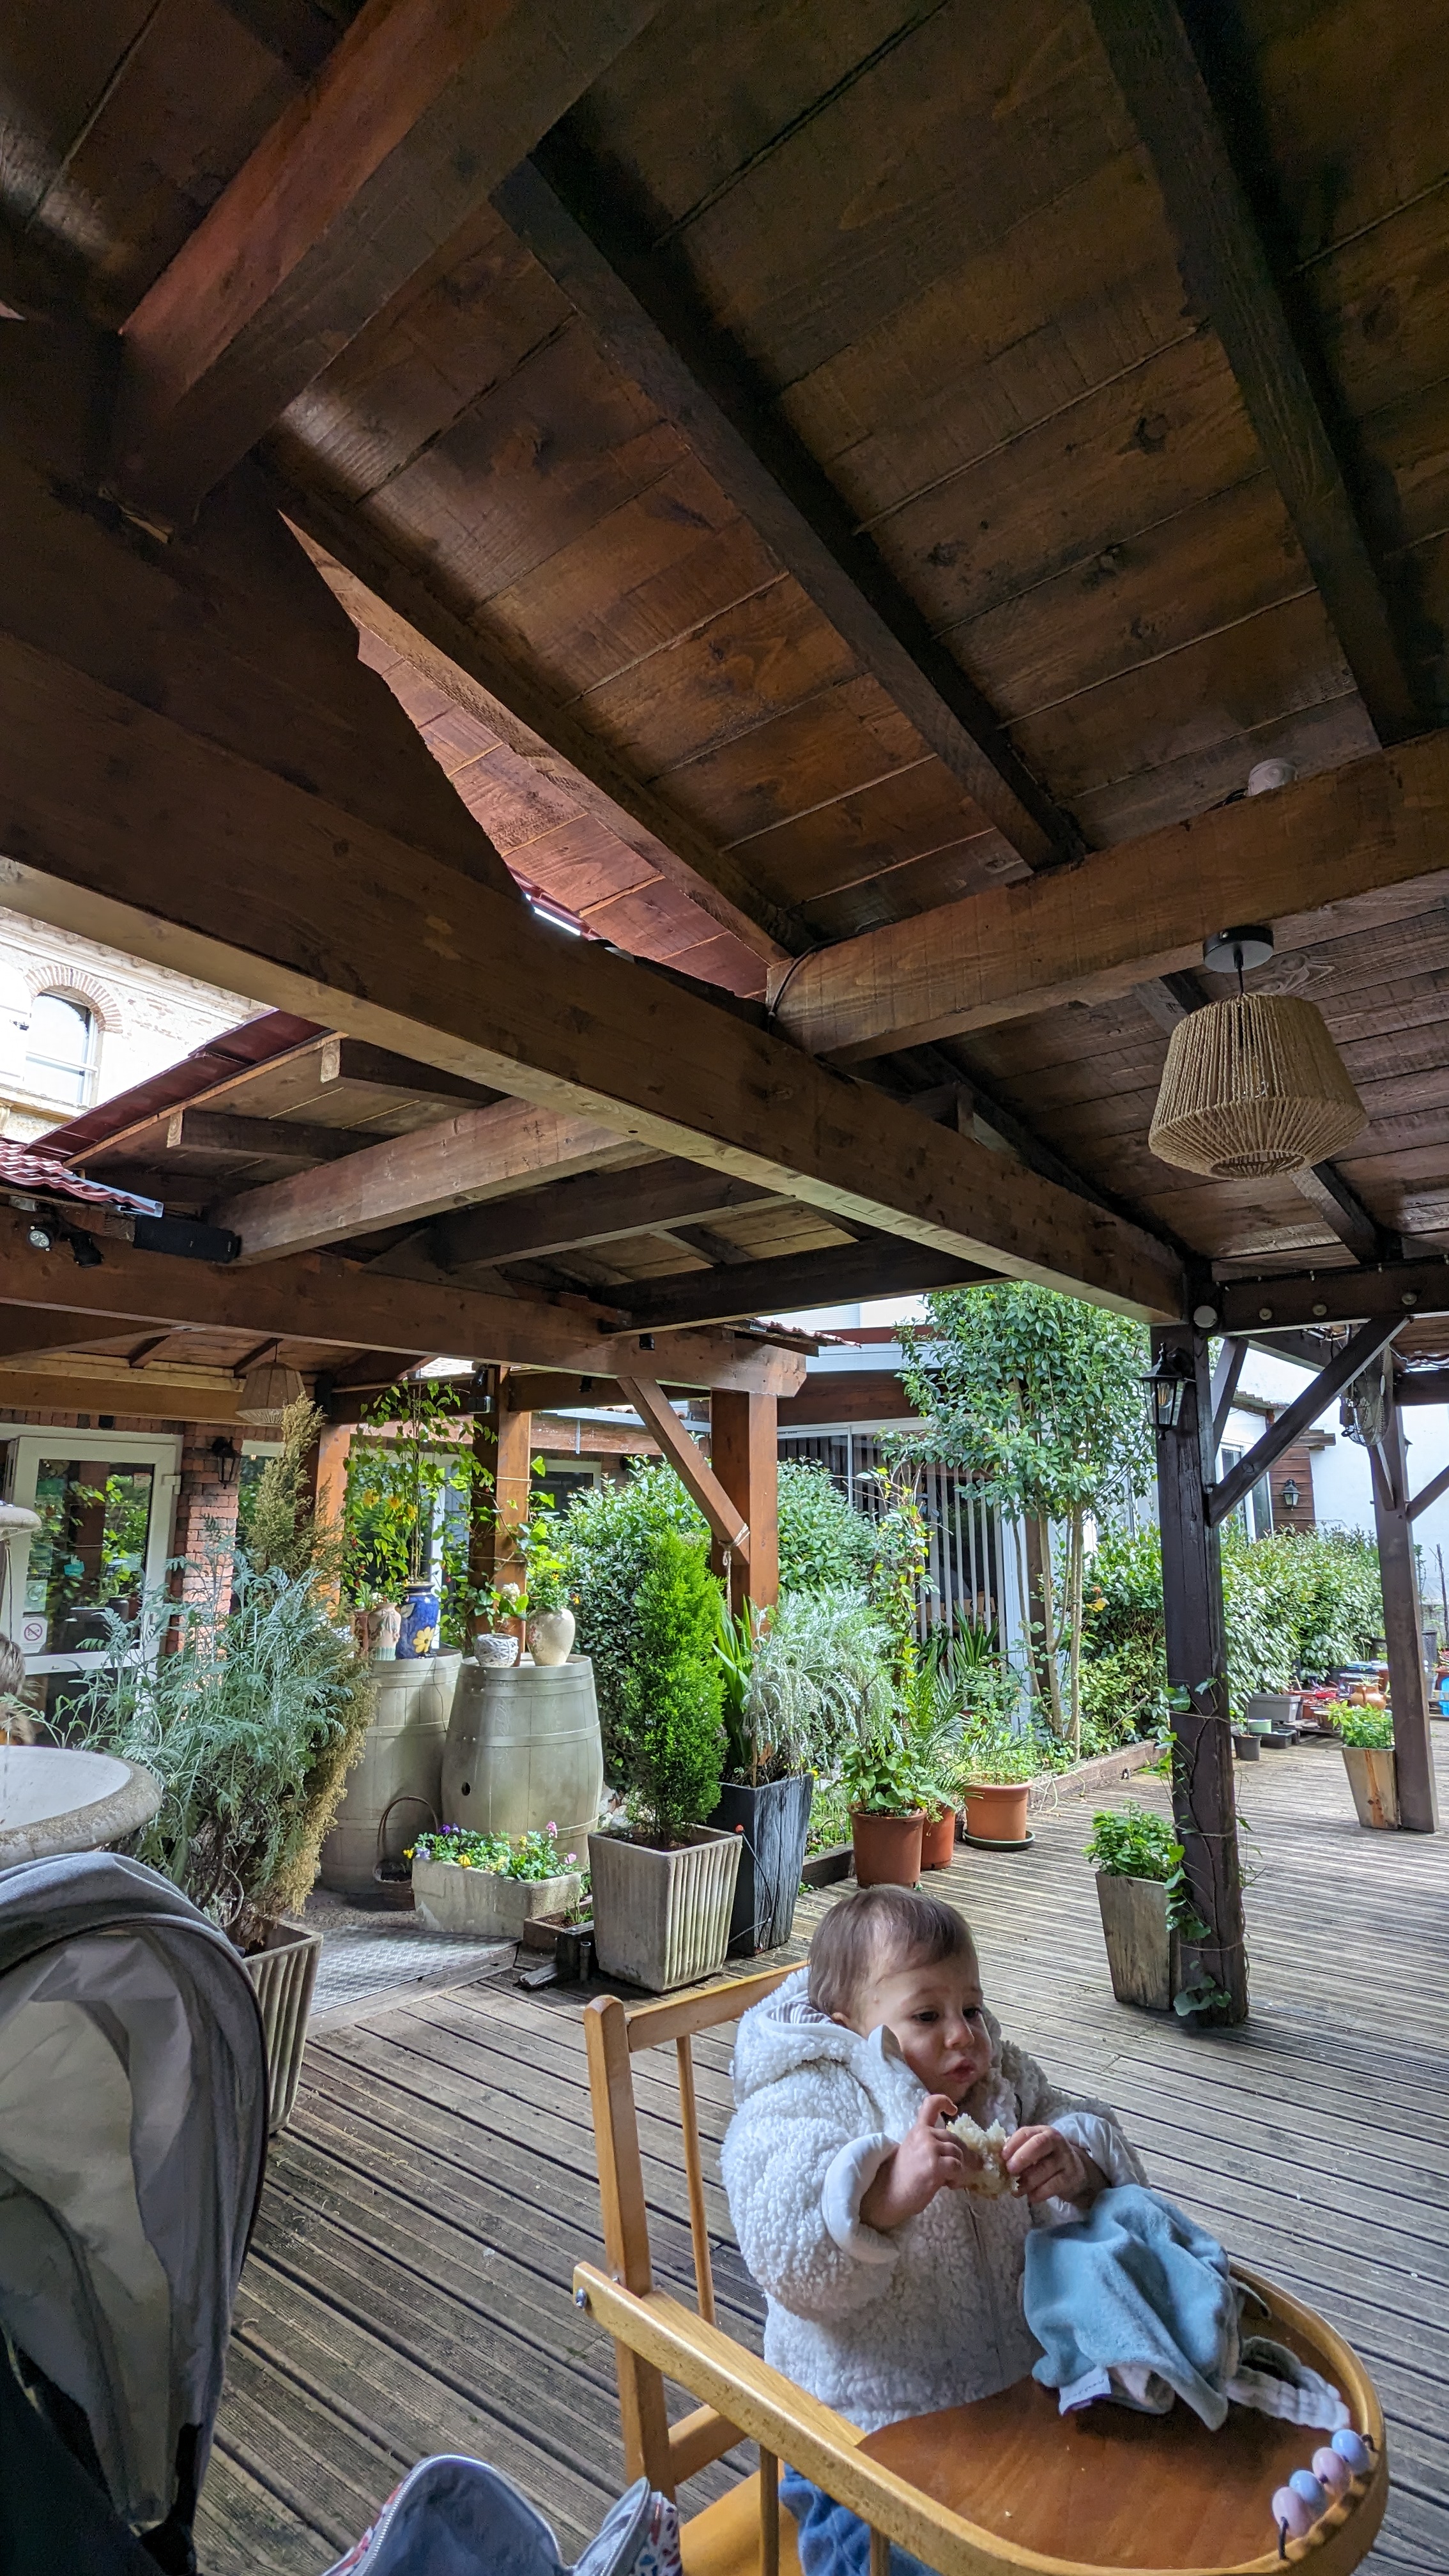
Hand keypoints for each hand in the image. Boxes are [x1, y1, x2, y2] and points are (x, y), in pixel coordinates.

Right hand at [860, 2095, 973, 2230]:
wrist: (889, 2194)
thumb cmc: (902, 2177)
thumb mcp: (913, 2151)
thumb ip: (930, 2144)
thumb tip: (958, 2151)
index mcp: (917, 2130)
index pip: (930, 2105)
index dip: (944, 2102)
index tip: (953, 2109)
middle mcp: (924, 2135)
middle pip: (954, 2138)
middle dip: (963, 2154)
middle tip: (963, 2169)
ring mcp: (930, 2149)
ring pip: (958, 2153)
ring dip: (959, 2168)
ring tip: (950, 2180)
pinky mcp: (935, 2165)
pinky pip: (958, 2167)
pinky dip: (957, 2178)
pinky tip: (948, 2185)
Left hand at [1002, 2125, 1105, 2207]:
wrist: (1075, 2169)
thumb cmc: (1047, 2158)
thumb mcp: (1034, 2149)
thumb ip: (1018, 2152)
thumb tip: (996, 2162)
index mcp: (1042, 2132)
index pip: (1026, 2133)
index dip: (1012, 2144)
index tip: (1002, 2157)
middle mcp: (1056, 2141)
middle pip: (1039, 2144)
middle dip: (1021, 2158)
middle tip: (1009, 2171)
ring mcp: (1065, 2159)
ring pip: (1045, 2168)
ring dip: (1027, 2181)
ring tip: (1016, 2190)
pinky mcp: (1071, 2177)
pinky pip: (1053, 2186)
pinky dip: (1039, 2193)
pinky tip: (1030, 2197)